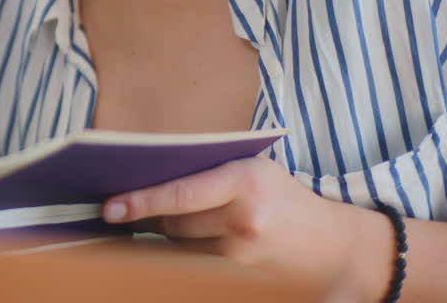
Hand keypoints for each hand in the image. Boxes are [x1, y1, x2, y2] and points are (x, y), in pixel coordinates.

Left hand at [101, 157, 385, 297]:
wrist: (335, 246)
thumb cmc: (282, 197)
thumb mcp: (252, 169)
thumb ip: (207, 170)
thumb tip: (147, 174)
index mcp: (245, 180)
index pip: (181, 193)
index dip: (142, 201)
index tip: (110, 207)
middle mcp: (244, 218)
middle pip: (174, 223)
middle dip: (149, 216)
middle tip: (126, 209)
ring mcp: (243, 253)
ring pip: (179, 247)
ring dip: (164, 236)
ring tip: (161, 223)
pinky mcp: (242, 278)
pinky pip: (194, 265)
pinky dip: (182, 254)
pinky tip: (182, 244)